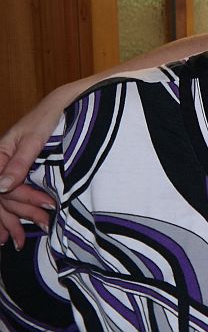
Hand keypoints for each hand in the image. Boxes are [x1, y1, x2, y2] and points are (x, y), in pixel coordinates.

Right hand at [0, 85, 71, 246]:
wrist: (62, 104)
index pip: (3, 187)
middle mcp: (1, 164)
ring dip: (13, 222)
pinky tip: (8, 234)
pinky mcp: (20, 173)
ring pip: (5, 202)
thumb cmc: (49, 117)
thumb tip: (1, 187)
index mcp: (0, 154)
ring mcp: (9, 170)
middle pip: (3, 197)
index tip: (47, 206)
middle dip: (21, 214)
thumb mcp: (35, 138)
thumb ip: (20, 162)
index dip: (22, 199)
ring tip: (19, 242)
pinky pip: (10, 198)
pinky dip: (10, 216)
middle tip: (45, 224)